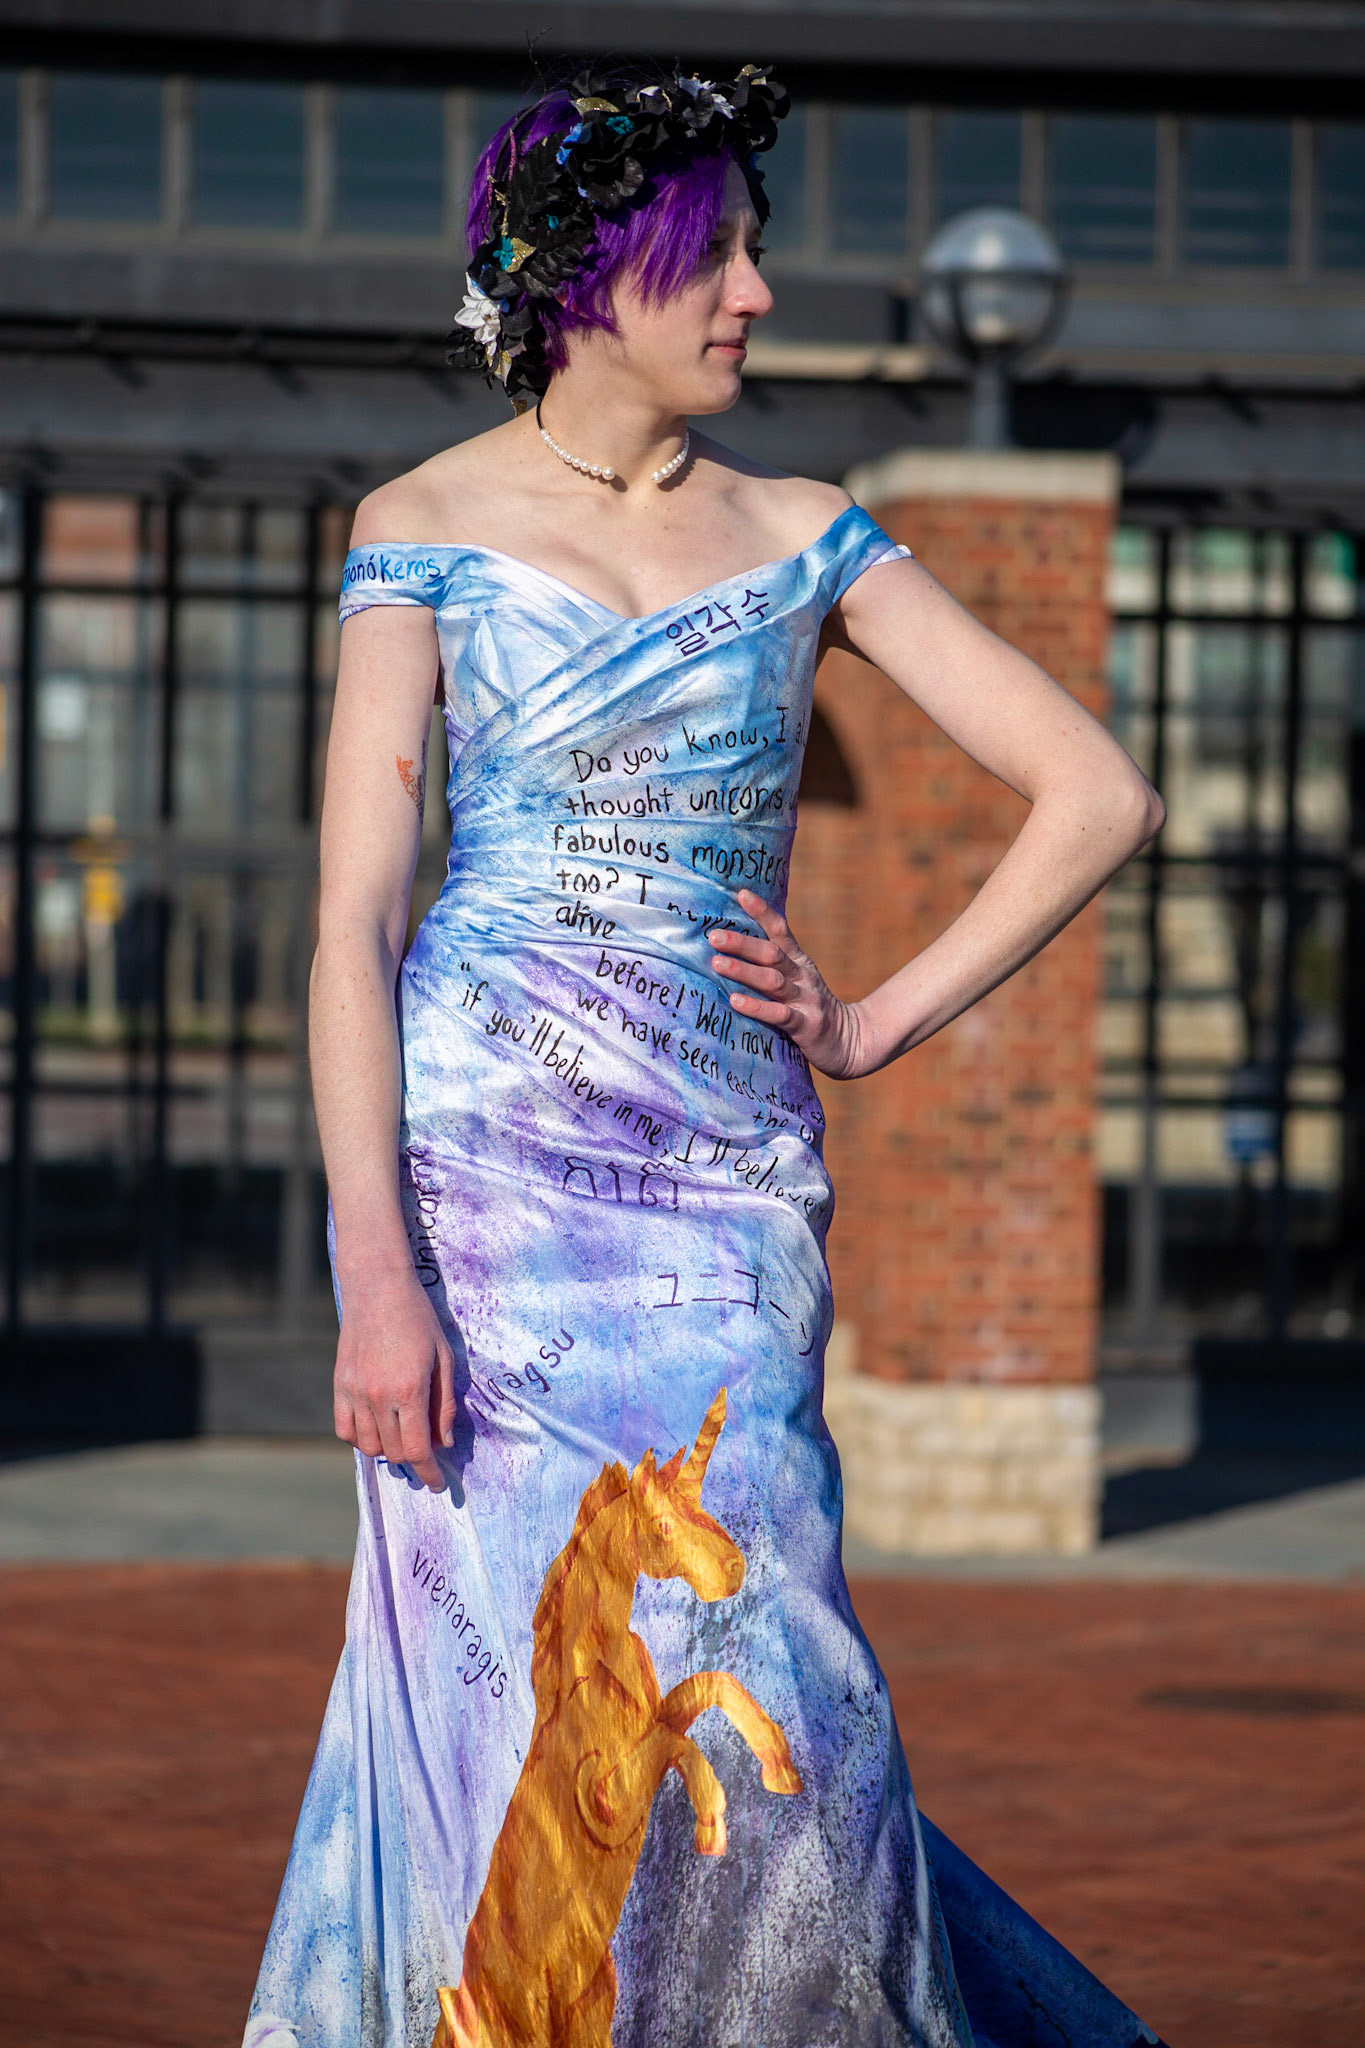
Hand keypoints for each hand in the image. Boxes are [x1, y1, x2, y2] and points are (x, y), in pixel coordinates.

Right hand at [332, 1265, 456, 1491]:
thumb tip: (443, 1443)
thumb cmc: (419, 1319)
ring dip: (388, 1450)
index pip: (418, 1449)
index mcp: (410, 1389)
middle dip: (413, 1459)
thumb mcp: (444, 1358)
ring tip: (403, 1435)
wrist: (378, 1288)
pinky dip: (360, 1437)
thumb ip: (444, 1405)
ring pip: (368, 1446)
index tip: (438, 1483)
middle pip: (394, 1452)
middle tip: (427, 1450)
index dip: (429, 1472)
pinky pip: (344, 1429)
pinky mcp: (339, 1385)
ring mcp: (354, 1391)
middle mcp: (379, 1396)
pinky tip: (376, 1428)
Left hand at [706, 889, 871, 1079]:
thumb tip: (732, 949)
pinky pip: (779, 1014)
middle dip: (742, 943)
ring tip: (717, 963)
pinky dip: (757, 1006)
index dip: (762, 911)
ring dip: (744, 971)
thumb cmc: (810, 1010)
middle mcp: (802, 976)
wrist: (850, 1042)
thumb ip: (771, 967)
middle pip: (771, 954)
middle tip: (714, 935)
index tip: (742, 893)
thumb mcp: (796, 982)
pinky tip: (735, 1001)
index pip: (780, 930)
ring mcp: (805, 1000)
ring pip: (772, 981)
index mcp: (798, 962)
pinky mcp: (805, 1025)